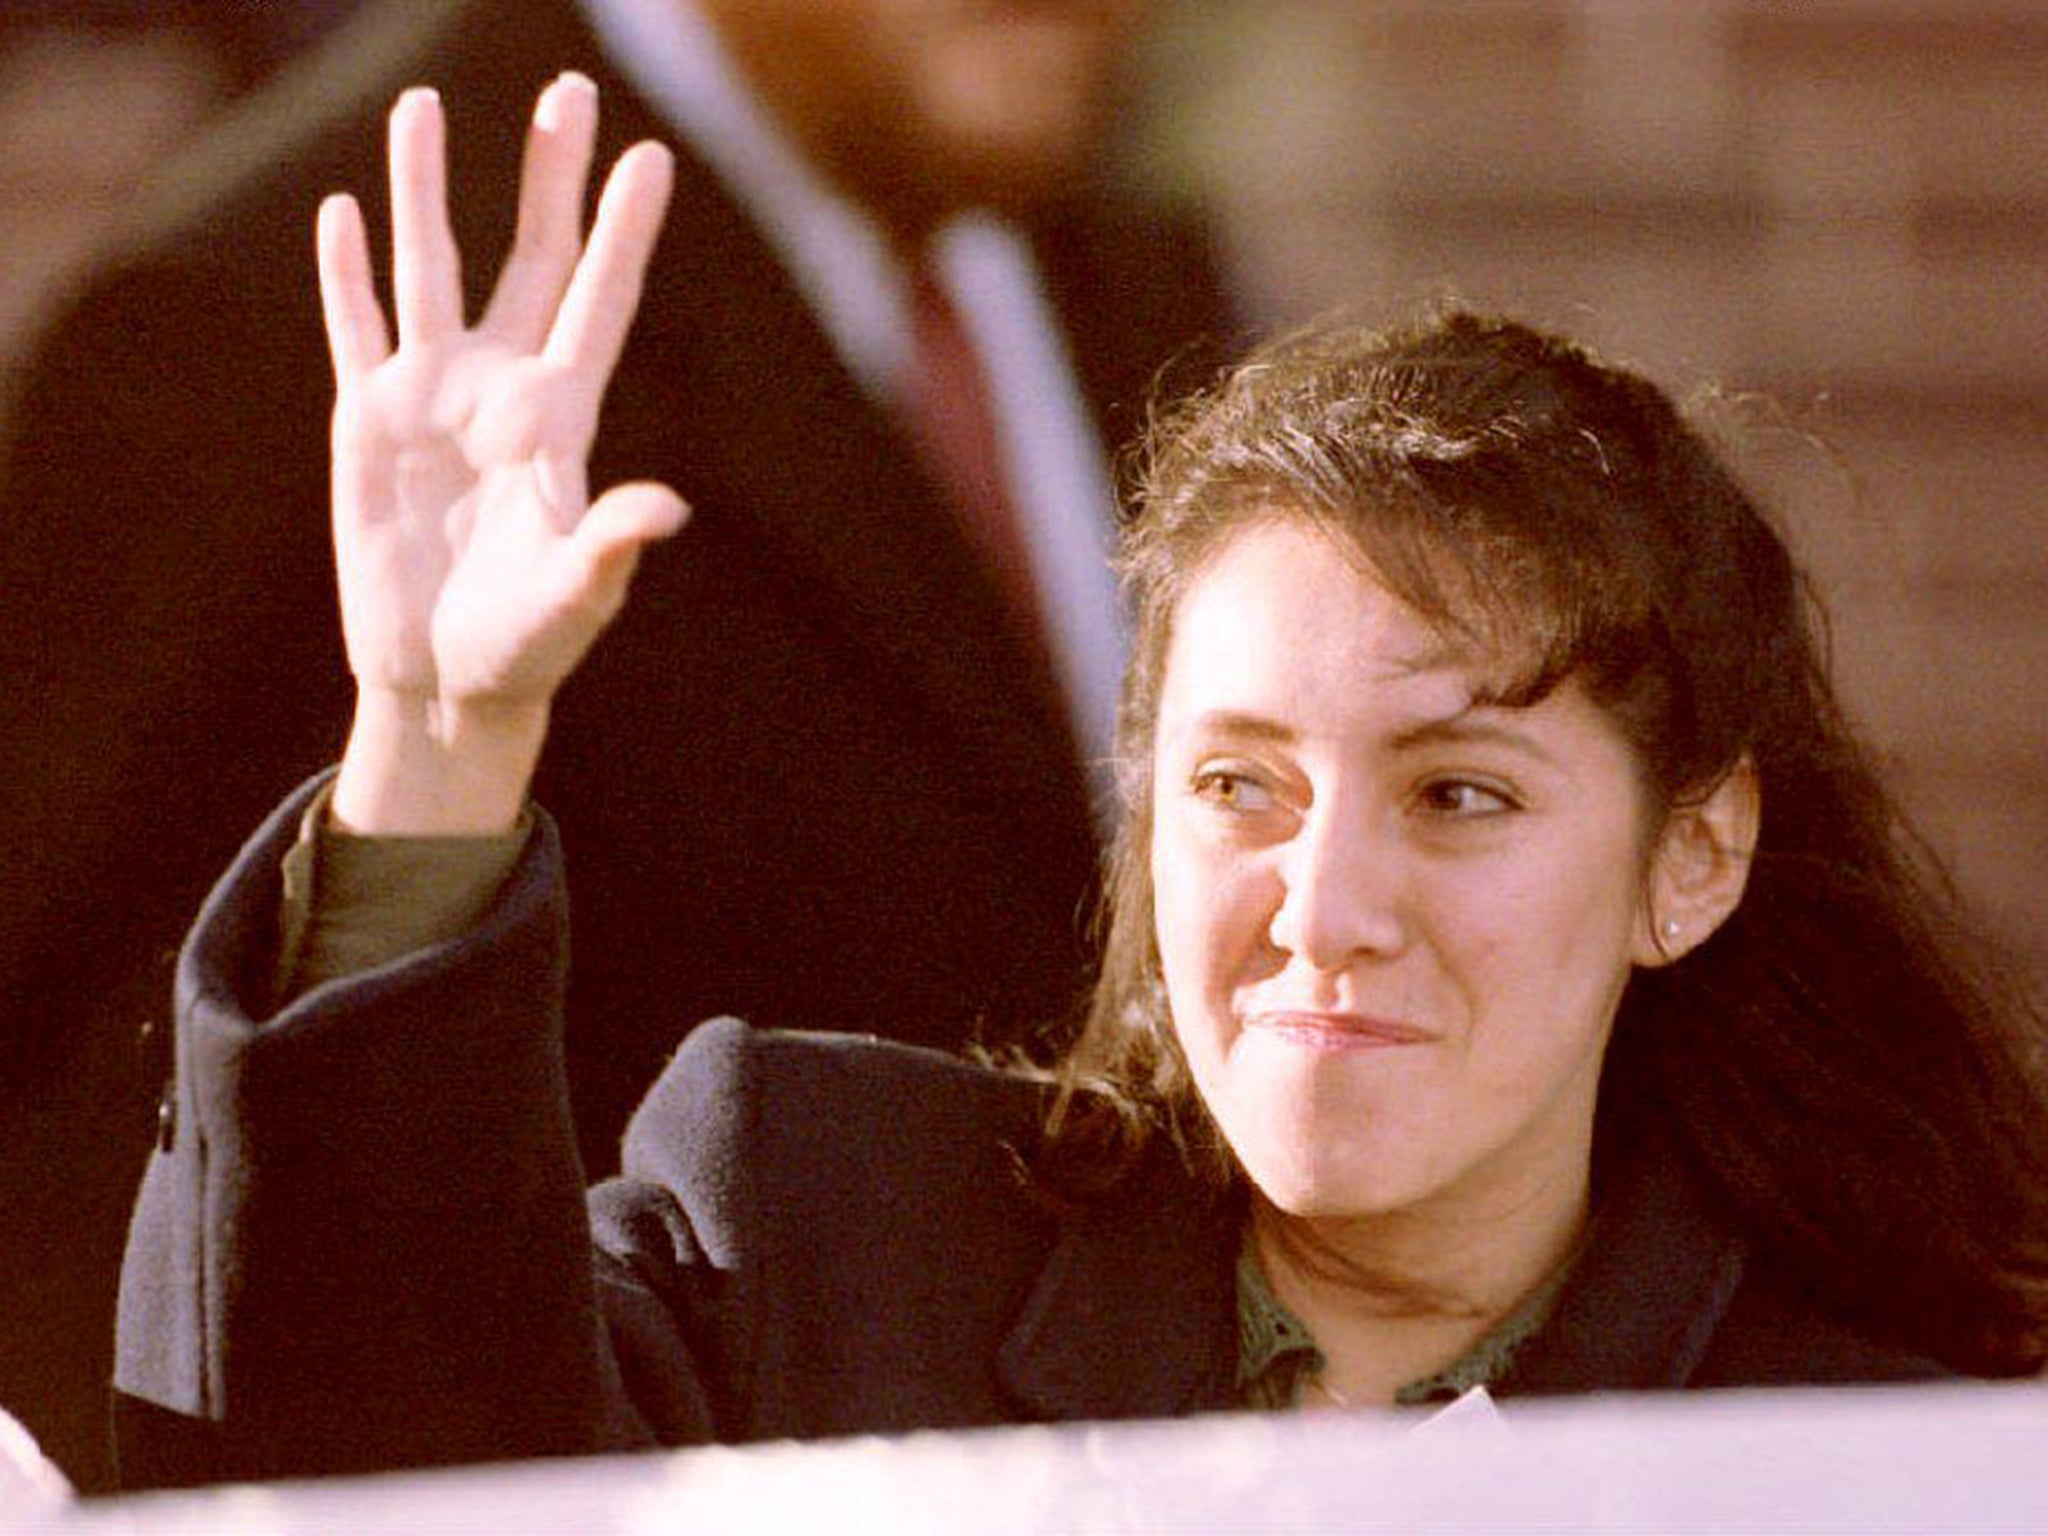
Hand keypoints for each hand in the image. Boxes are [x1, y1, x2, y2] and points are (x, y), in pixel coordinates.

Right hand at [322, 77, 682, 833]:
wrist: (444, 679)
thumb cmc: (526, 645)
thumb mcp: (575, 597)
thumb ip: (609, 546)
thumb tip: (666, 509)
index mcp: (561, 418)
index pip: (600, 300)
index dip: (623, 229)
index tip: (653, 155)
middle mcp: (500, 387)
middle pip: (531, 256)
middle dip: (548, 175)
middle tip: (570, 91)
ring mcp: (431, 397)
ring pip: (430, 267)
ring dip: (426, 188)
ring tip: (422, 106)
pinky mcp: (366, 421)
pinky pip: (355, 327)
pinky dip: (346, 272)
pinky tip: (345, 211)